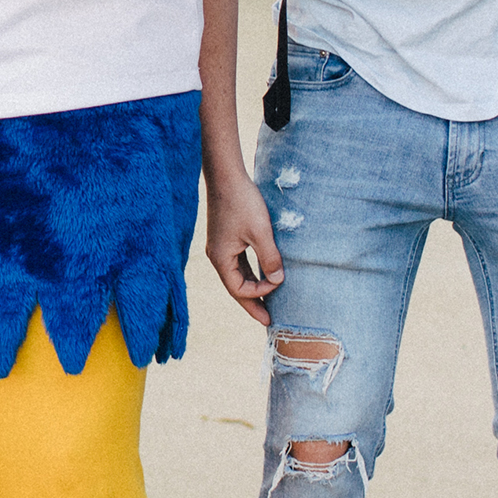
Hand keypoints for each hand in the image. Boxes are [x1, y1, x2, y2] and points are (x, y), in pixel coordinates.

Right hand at [202, 166, 283, 326]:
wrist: (226, 176)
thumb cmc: (242, 202)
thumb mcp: (260, 232)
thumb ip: (270, 258)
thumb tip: (279, 279)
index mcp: (221, 258)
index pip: (239, 288)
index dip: (260, 291)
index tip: (279, 282)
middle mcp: (217, 256)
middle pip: (236, 287)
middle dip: (253, 303)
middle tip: (268, 321)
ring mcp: (221, 247)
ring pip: (237, 276)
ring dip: (253, 288)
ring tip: (267, 302)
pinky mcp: (226, 238)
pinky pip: (239, 263)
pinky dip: (251, 273)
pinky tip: (263, 275)